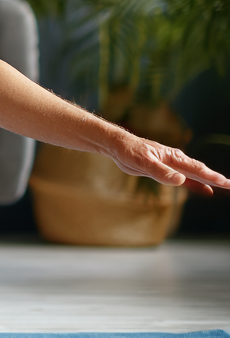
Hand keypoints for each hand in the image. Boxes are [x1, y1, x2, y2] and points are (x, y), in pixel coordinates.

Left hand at [109, 136, 228, 197]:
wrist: (118, 146)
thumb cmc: (130, 152)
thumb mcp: (144, 163)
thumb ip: (162, 172)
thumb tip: (181, 180)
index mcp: (173, 157)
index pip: (196, 168)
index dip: (211, 176)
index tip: (225, 183)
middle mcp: (175, 160)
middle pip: (199, 170)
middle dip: (215, 178)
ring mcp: (172, 165)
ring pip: (195, 173)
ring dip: (208, 180)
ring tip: (224, 186)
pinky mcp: (166, 170)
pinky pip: (185, 178)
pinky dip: (196, 184)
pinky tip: (206, 190)